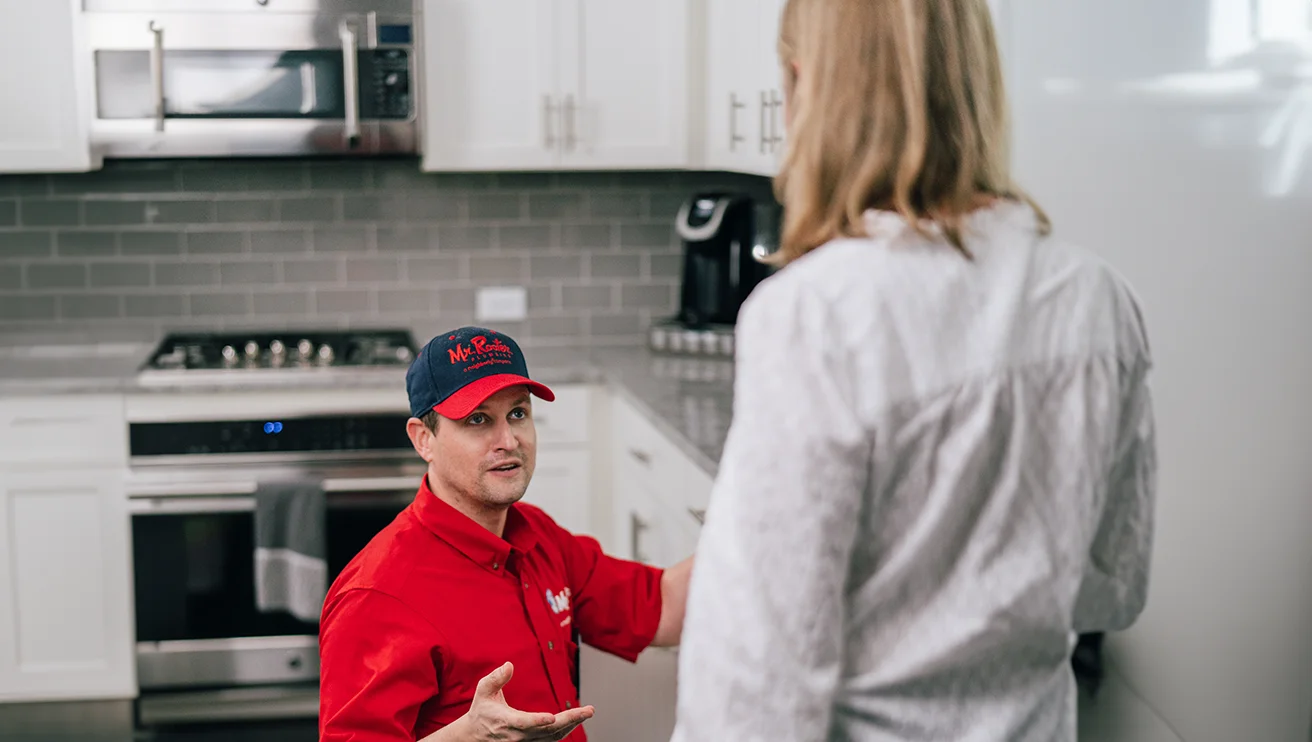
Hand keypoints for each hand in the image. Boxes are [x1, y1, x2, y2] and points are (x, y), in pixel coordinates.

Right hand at [460, 661, 594, 740]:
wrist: (475, 736)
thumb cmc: (482, 711)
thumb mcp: (483, 691)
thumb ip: (496, 678)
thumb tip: (509, 665)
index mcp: (506, 722)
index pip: (524, 723)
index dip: (537, 721)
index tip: (551, 717)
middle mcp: (518, 736)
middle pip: (548, 731)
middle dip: (570, 720)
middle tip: (588, 711)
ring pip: (553, 737)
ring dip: (571, 725)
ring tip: (587, 713)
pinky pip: (551, 740)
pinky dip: (565, 731)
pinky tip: (576, 720)